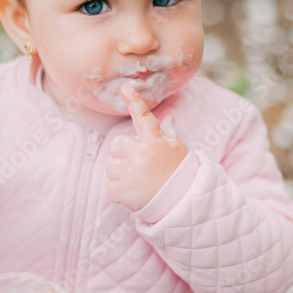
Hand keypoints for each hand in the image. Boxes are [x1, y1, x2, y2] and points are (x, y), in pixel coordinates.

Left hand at [105, 84, 188, 211]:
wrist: (182, 205)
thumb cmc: (180, 176)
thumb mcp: (178, 152)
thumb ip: (168, 134)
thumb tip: (168, 116)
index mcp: (156, 142)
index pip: (144, 118)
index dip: (134, 101)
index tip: (125, 87)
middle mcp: (142, 154)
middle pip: (117, 145)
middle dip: (124, 155)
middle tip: (139, 167)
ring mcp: (130, 172)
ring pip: (111, 166)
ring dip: (121, 174)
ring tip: (139, 183)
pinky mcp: (121, 190)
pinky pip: (110, 186)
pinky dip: (120, 193)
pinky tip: (135, 195)